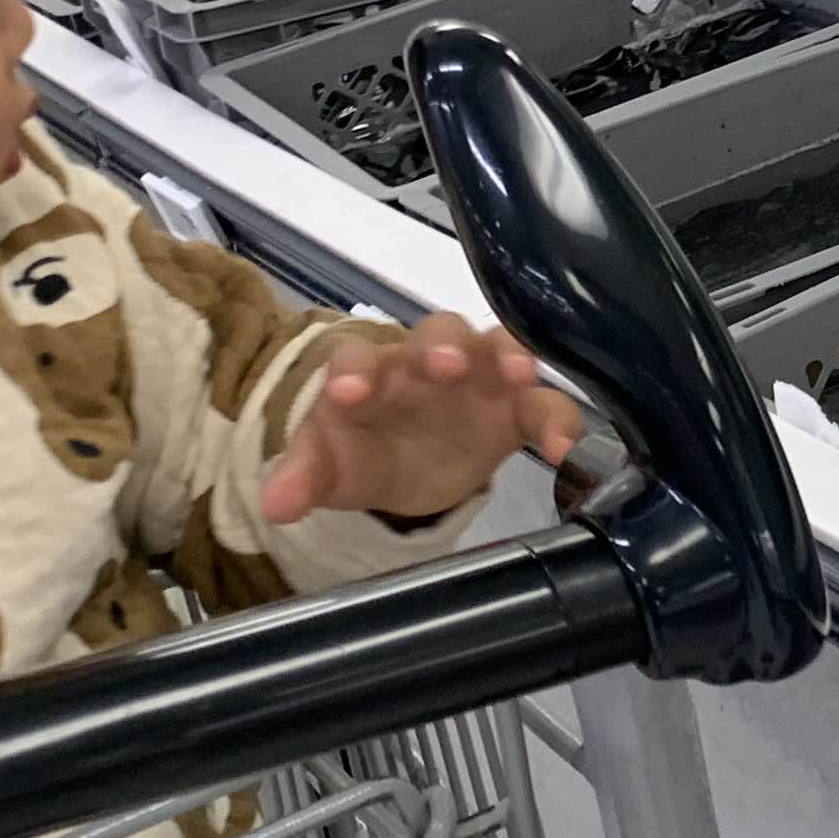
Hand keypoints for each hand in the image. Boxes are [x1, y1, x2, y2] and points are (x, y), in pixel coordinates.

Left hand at [261, 313, 579, 527]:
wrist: (407, 467)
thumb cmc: (362, 450)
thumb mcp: (329, 468)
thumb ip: (304, 478)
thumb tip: (275, 505)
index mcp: (368, 371)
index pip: (356, 356)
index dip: (354, 370)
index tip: (349, 394)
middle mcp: (424, 360)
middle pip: (435, 332)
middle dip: (440, 345)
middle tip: (445, 365)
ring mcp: (477, 376)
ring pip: (496, 346)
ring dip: (508, 356)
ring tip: (518, 375)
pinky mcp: (516, 408)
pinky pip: (543, 404)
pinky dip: (557, 419)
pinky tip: (563, 449)